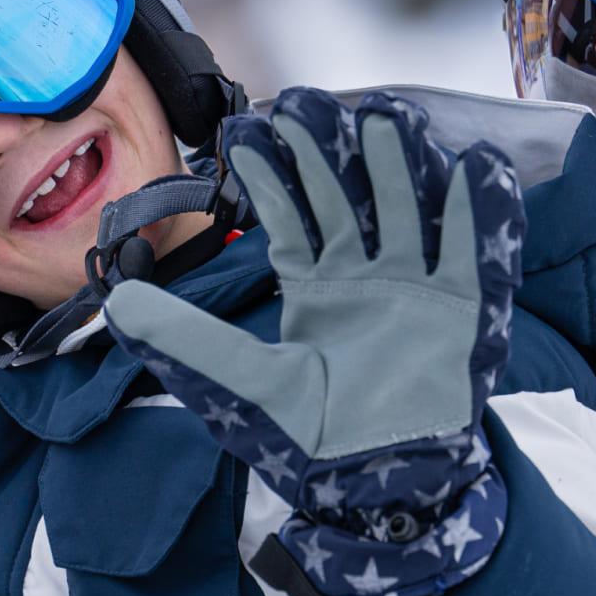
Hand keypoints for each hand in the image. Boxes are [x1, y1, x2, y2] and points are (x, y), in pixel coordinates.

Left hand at [104, 88, 524, 595]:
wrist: (379, 492)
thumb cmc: (307, 446)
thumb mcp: (238, 386)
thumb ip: (184, 341)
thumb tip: (116, 304)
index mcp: (314, 291)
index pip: (292, 215)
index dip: (270, 173)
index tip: (247, 126)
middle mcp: (366, 280)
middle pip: (350, 195)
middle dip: (331, 149)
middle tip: (310, 102)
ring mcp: (417, 290)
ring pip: (410, 206)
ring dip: (399, 162)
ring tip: (383, 117)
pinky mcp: (466, 310)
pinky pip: (477, 249)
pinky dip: (479, 209)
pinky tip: (472, 166)